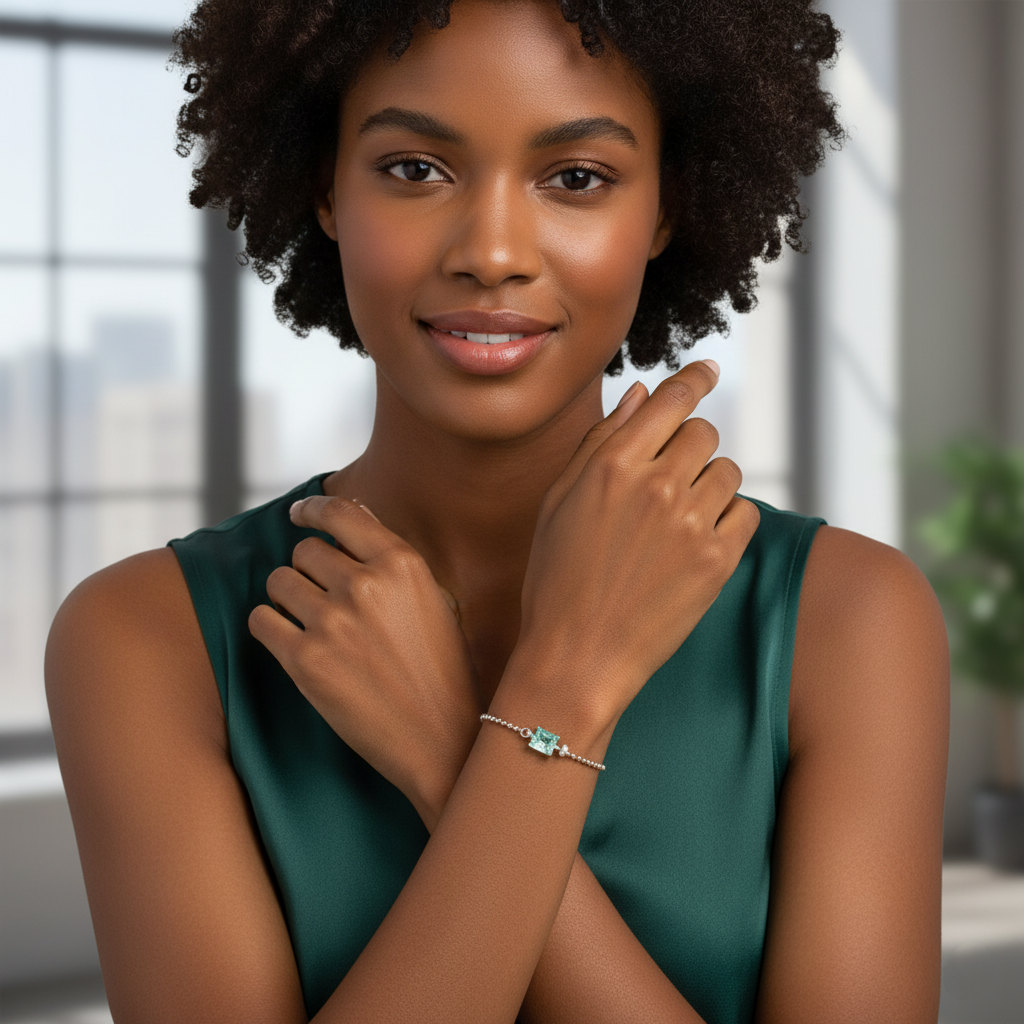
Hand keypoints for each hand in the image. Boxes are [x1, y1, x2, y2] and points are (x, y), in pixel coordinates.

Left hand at [248, 497, 480, 827]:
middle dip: (310, 570)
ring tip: (310, 620)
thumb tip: (355, 515)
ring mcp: (332, 622)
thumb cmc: (443, 669)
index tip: (299, 514)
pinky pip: (262, 620)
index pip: (340, 513)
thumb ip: (393, 559)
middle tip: (325, 597)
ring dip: (288, 596)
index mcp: (402, 564)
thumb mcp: (434, 600)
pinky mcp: (305, 661)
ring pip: (279, 581)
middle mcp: (365, 585)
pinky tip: (289, 639)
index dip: (312, 509)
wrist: (442, 739)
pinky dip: (270, 625)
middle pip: (306, 551)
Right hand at [510, 359, 759, 726]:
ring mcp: (691, 523)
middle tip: (667, 485)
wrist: (577, 657)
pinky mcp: (718, 561)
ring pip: (727, 472)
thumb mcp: (561, 502)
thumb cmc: (557, 579)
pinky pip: (744, 513)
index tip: (710, 370)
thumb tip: (643, 394)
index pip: (671, 398)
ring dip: (709, 487)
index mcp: (612, 465)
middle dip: (689, 449)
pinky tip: (694, 544)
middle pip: (704, 433)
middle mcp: (656, 485)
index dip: (696, 378)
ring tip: (676, 523)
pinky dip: (726, 522)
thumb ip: (603, 441)